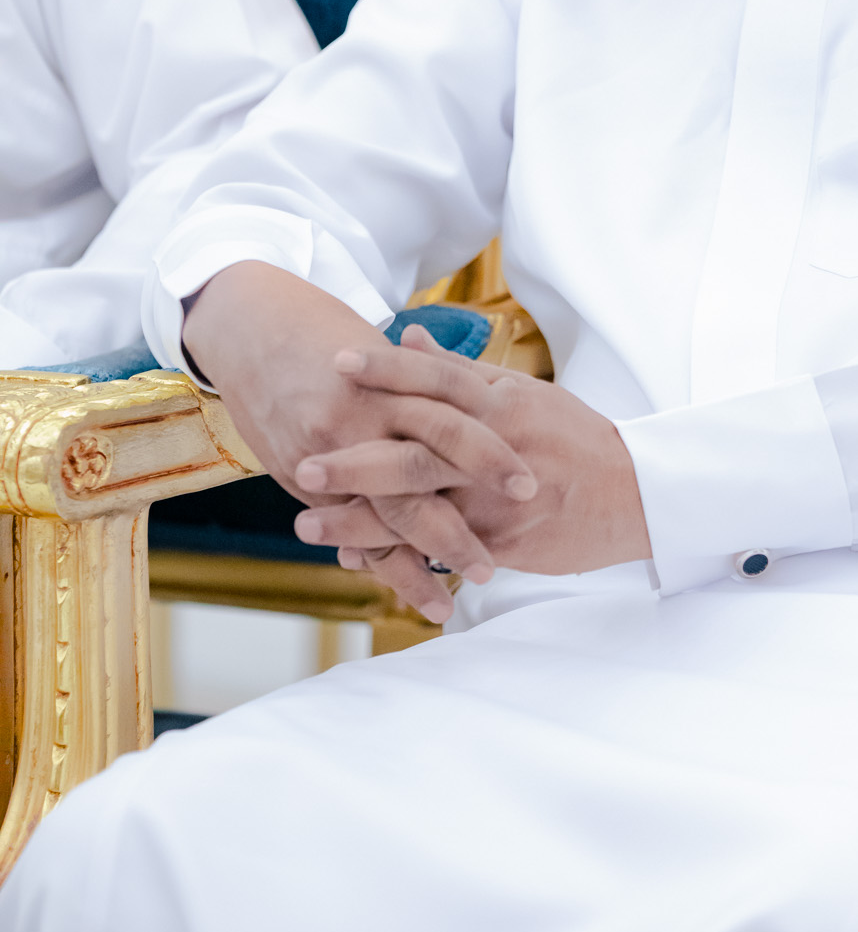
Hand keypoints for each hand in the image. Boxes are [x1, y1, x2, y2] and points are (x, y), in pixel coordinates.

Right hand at [183, 264, 534, 621]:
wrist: (252, 326)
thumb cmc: (331, 334)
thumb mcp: (386, 351)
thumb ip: (430, 387)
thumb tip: (488, 413)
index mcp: (395, 380)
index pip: (453, 424)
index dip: (491, 457)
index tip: (529, 490)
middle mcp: (362, 416)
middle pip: (420, 476)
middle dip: (457, 527)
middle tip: (491, 568)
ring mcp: (327, 448)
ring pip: (378, 515)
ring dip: (412, 562)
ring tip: (445, 606)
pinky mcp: (296, 471)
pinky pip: (342, 524)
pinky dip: (369, 558)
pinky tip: (391, 589)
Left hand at [293, 325, 651, 578]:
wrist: (632, 495)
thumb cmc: (572, 437)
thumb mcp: (523, 392)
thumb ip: (461, 371)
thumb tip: (407, 336)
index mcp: (501, 404)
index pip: (437, 380)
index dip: (388, 370)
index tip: (338, 361)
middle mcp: (495, 449)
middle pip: (419, 450)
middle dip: (358, 459)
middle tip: (302, 464)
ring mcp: (498, 500)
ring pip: (423, 509)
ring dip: (362, 520)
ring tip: (309, 523)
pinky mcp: (503, 543)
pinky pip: (442, 550)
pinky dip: (398, 556)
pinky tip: (357, 558)